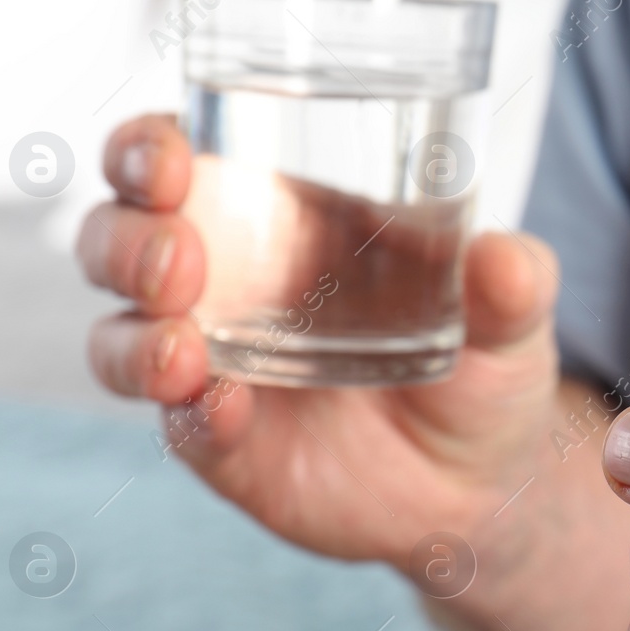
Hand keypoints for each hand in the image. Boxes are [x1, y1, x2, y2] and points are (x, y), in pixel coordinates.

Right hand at [77, 115, 564, 564]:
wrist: (485, 481)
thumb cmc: (483, 365)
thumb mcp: (512, 318)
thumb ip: (512, 283)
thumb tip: (505, 258)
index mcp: (276, 216)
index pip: (173, 160)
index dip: (146, 148)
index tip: (168, 155)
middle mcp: (224, 283)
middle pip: (117, 240)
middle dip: (127, 240)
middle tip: (178, 257)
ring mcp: (214, 367)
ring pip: (119, 338)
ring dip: (134, 337)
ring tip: (182, 348)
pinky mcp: (223, 445)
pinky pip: (180, 426)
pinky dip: (189, 415)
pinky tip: (223, 409)